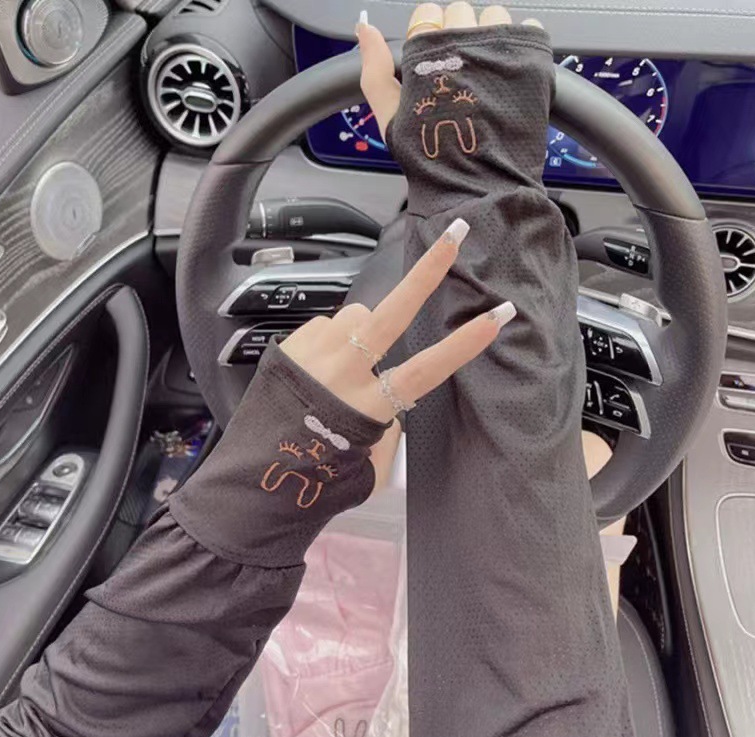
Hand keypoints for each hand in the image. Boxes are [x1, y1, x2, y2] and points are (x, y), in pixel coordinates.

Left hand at [280, 220, 515, 490]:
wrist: (256, 480)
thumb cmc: (320, 482)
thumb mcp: (370, 466)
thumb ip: (388, 426)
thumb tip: (388, 390)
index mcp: (368, 407)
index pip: (427, 369)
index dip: (464, 343)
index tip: (497, 315)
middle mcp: (342, 374)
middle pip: (390, 314)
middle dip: (426, 273)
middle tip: (453, 237)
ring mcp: (313, 355)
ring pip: (356, 316)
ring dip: (363, 330)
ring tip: (347, 362)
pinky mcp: (291, 347)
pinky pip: (327, 326)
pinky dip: (333, 339)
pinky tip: (320, 365)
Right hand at [357, 2, 542, 141]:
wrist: (479, 185)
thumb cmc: (433, 158)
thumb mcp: (391, 116)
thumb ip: (374, 70)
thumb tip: (364, 29)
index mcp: (427, 50)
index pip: (427, 14)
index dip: (430, 36)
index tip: (436, 59)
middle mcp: (463, 40)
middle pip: (461, 11)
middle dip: (460, 36)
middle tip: (463, 72)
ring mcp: (500, 47)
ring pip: (496, 16)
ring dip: (492, 36)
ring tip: (489, 72)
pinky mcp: (530, 59)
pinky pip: (531, 29)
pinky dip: (522, 44)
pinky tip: (510, 74)